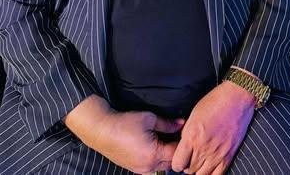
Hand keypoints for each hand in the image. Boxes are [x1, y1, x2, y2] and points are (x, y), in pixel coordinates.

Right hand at [65, 95, 184, 173]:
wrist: (102, 131)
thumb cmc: (126, 123)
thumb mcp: (149, 119)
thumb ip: (167, 124)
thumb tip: (182, 123)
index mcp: (154, 155)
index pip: (177, 153)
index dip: (183, 142)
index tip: (187, 132)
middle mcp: (148, 167)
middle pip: (171, 163)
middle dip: (177, 151)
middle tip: (179, 136)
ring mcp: (141, 170)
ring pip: (162, 167)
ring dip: (167, 156)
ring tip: (168, 141)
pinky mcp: (135, 169)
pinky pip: (153, 168)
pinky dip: (158, 159)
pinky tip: (158, 146)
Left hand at [172, 81, 255, 173]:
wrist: (236, 98)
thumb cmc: (215, 101)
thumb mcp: (194, 114)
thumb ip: (187, 133)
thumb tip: (183, 146)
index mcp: (192, 136)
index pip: (177, 164)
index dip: (177, 162)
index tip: (180, 156)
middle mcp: (203, 148)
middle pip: (189, 171)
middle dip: (187, 166)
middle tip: (191, 157)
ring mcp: (217, 154)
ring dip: (199, 171)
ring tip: (201, 161)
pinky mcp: (229, 156)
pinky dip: (212, 174)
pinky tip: (211, 166)